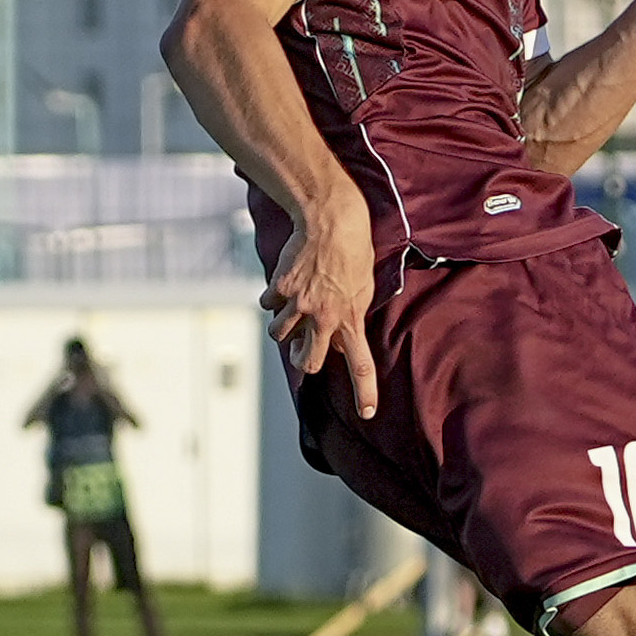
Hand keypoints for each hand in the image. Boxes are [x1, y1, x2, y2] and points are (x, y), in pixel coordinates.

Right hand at [264, 208, 381, 417]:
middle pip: (306, 361)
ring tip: (292, 311)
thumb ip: (350, 317)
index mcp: (350, 318)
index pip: (361, 364)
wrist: (331, 221)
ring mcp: (299, 303)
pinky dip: (273, 300)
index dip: (365, 392)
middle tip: (300, 350)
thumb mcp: (363, 289)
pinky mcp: (280, 287)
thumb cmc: (353, 254)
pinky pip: (268, 304)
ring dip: (282, 329)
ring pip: (279, 335)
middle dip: (300, 360)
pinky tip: (284, 285)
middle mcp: (324, 316)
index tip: (367, 413)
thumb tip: (339, 341)